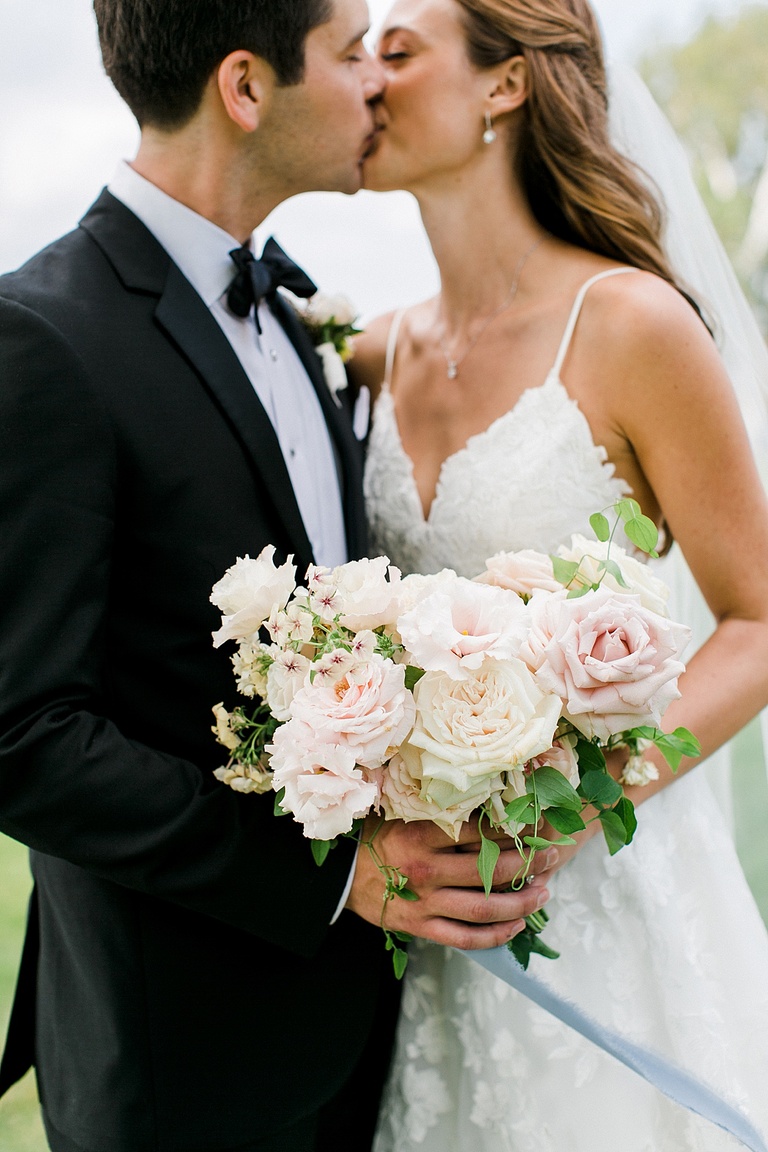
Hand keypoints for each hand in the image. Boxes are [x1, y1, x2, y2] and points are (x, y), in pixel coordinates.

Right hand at [345, 815, 557, 950]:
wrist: (339, 876)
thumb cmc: (375, 837)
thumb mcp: (402, 813)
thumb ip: (440, 810)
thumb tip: (488, 793)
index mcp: (420, 836)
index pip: (479, 832)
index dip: (513, 827)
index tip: (535, 821)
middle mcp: (425, 871)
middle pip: (489, 871)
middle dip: (528, 864)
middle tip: (552, 855)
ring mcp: (424, 903)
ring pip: (484, 909)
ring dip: (521, 903)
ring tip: (544, 892)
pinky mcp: (421, 928)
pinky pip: (466, 938)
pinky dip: (495, 935)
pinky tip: (517, 926)